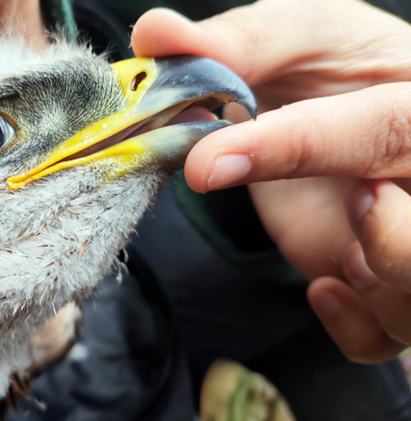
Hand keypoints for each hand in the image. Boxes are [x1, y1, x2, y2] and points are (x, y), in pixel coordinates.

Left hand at [132, 0, 410, 361]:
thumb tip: (151, 33)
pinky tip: (323, 286)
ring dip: (368, 282)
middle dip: (389, 239)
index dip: (297, 149)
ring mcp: (405, 241)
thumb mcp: (292, 41)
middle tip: (350, 202)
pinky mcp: (378, 285)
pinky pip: (382, 338)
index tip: (207, 162)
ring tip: (335, 233)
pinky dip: (352, 327)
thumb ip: (230, 45)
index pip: (386, 132)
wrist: (348, 107)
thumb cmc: (333, 67)